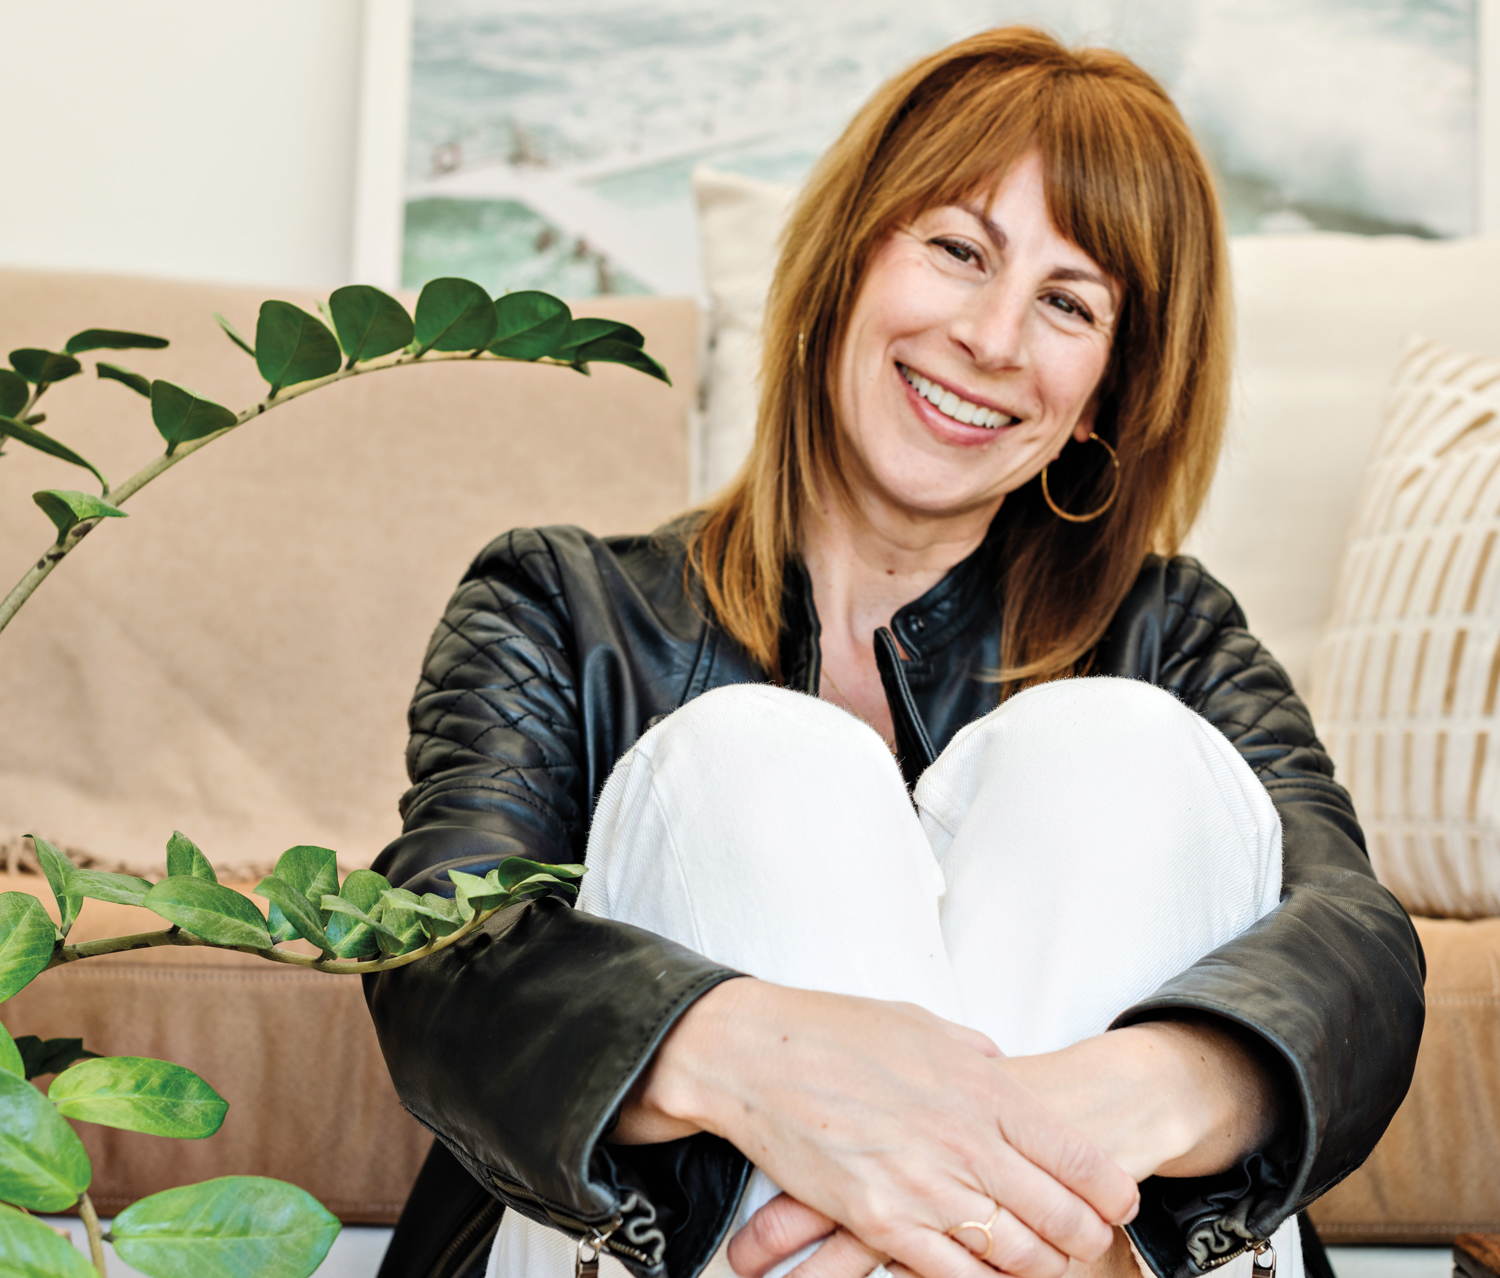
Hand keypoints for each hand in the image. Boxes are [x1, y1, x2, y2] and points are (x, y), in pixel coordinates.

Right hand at [720, 1017, 1279, 1277]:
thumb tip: (1004, 1073)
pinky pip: (949, 1271)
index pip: (1074, 1156)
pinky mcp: (879, 1221)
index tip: (1120, 1200)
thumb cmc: (835, 1030)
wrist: (756, 1054)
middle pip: (1057, 1214)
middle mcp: (963, 1141)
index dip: (1109, 1189)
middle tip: (1092, 1240)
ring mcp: (922, 1186)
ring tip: (1050, 1262)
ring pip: (1012, 1251)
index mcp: (982, 1088)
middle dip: (1085, 1236)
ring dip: (1041, 1264)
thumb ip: (975, 1057)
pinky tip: (990, 1273)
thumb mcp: (924, 1024)